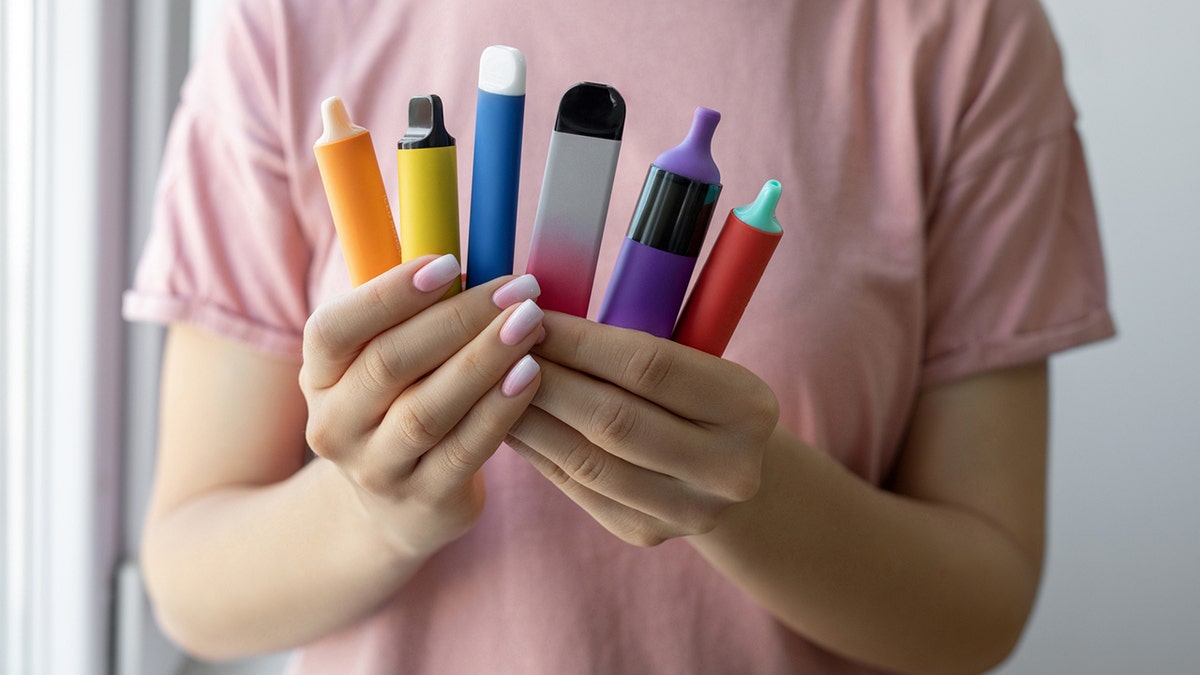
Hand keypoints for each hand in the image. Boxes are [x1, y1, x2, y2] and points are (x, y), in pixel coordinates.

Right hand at [299, 255, 544, 558]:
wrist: (396, 509)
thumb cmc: (403, 404)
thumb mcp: (386, 358)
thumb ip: (411, 311)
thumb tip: (459, 244)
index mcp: (318, 375)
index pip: (334, 329)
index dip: (389, 294)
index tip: (450, 262)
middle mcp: (334, 424)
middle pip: (389, 364)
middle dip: (458, 319)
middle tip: (517, 288)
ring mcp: (376, 469)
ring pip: (427, 410)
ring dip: (484, 361)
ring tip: (530, 324)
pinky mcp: (424, 501)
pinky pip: (465, 451)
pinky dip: (501, 409)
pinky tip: (532, 374)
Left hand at [506, 312, 779, 545]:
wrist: (730, 470)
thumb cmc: (696, 394)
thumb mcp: (694, 357)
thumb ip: (634, 340)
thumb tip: (538, 316)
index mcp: (748, 407)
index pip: (649, 367)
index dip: (581, 341)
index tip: (532, 316)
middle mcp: (728, 467)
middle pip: (614, 420)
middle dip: (548, 379)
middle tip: (498, 348)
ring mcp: (688, 511)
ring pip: (587, 460)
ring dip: (530, 418)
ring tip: (491, 384)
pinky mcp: (646, 534)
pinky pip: (576, 487)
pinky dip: (537, 450)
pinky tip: (506, 421)